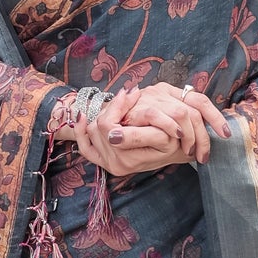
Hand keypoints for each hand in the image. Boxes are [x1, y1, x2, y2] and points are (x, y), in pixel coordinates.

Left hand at [68, 87, 187, 177]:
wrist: (176, 153)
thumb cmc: (173, 142)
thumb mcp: (163, 135)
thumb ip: (142, 128)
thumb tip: (114, 128)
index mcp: (128, 158)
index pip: (107, 127)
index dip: (118, 106)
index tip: (131, 93)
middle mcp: (115, 164)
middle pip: (97, 127)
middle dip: (111, 108)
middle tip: (127, 96)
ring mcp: (108, 164)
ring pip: (91, 130)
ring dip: (103, 114)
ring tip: (120, 106)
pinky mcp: (103, 162)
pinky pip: (85, 146)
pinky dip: (81, 131)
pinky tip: (83, 117)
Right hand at [116, 81, 231, 163]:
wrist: (106, 127)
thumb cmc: (137, 132)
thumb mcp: (163, 134)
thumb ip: (180, 136)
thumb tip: (203, 149)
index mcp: (172, 94)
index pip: (201, 101)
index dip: (216, 117)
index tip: (226, 135)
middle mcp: (164, 91)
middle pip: (195, 109)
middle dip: (203, 136)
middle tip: (202, 156)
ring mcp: (151, 97)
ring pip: (182, 112)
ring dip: (190, 135)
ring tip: (189, 152)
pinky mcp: (138, 106)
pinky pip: (157, 114)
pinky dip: (170, 127)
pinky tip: (176, 138)